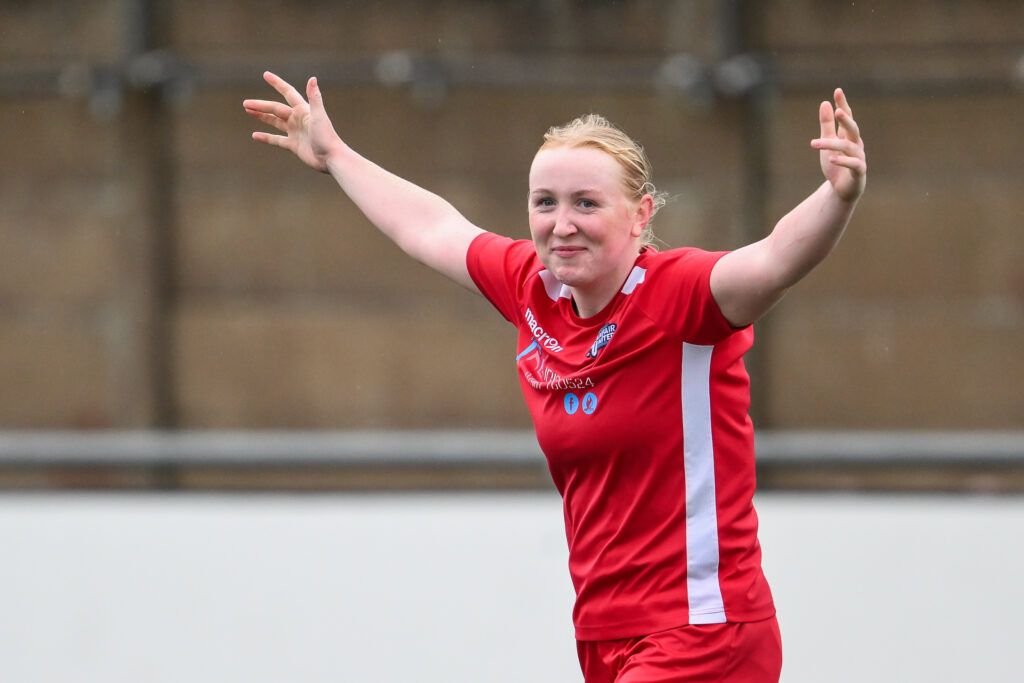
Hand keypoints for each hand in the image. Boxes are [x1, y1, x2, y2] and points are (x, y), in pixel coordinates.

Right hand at [243, 71, 343, 172]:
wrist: (331, 158)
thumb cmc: (327, 137)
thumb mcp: (319, 116)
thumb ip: (314, 97)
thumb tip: (312, 78)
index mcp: (303, 110)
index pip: (288, 92)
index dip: (277, 83)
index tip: (266, 75)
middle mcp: (298, 119)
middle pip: (276, 109)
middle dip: (261, 105)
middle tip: (245, 103)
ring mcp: (295, 132)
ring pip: (275, 122)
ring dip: (262, 116)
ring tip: (248, 111)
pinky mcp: (294, 145)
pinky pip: (277, 140)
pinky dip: (266, 138)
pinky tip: (255, 135)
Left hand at [811, 88, 865, 202]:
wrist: (841, 189)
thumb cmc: (835, 164)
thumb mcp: (827, 143)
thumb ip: (826, 125)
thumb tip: (824, 102)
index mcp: (849, 136)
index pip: (847, 117)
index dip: (843, 104)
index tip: (837, 91)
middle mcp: (856, 144)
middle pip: (853, 129)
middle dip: (846, 120)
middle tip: (839, 111)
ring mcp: (859, 157)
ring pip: (848, 147)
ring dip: (832, 145)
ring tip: (815, 143)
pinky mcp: (859, 171)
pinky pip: (853, 164)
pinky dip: (842, 161)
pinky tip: (831, 158)